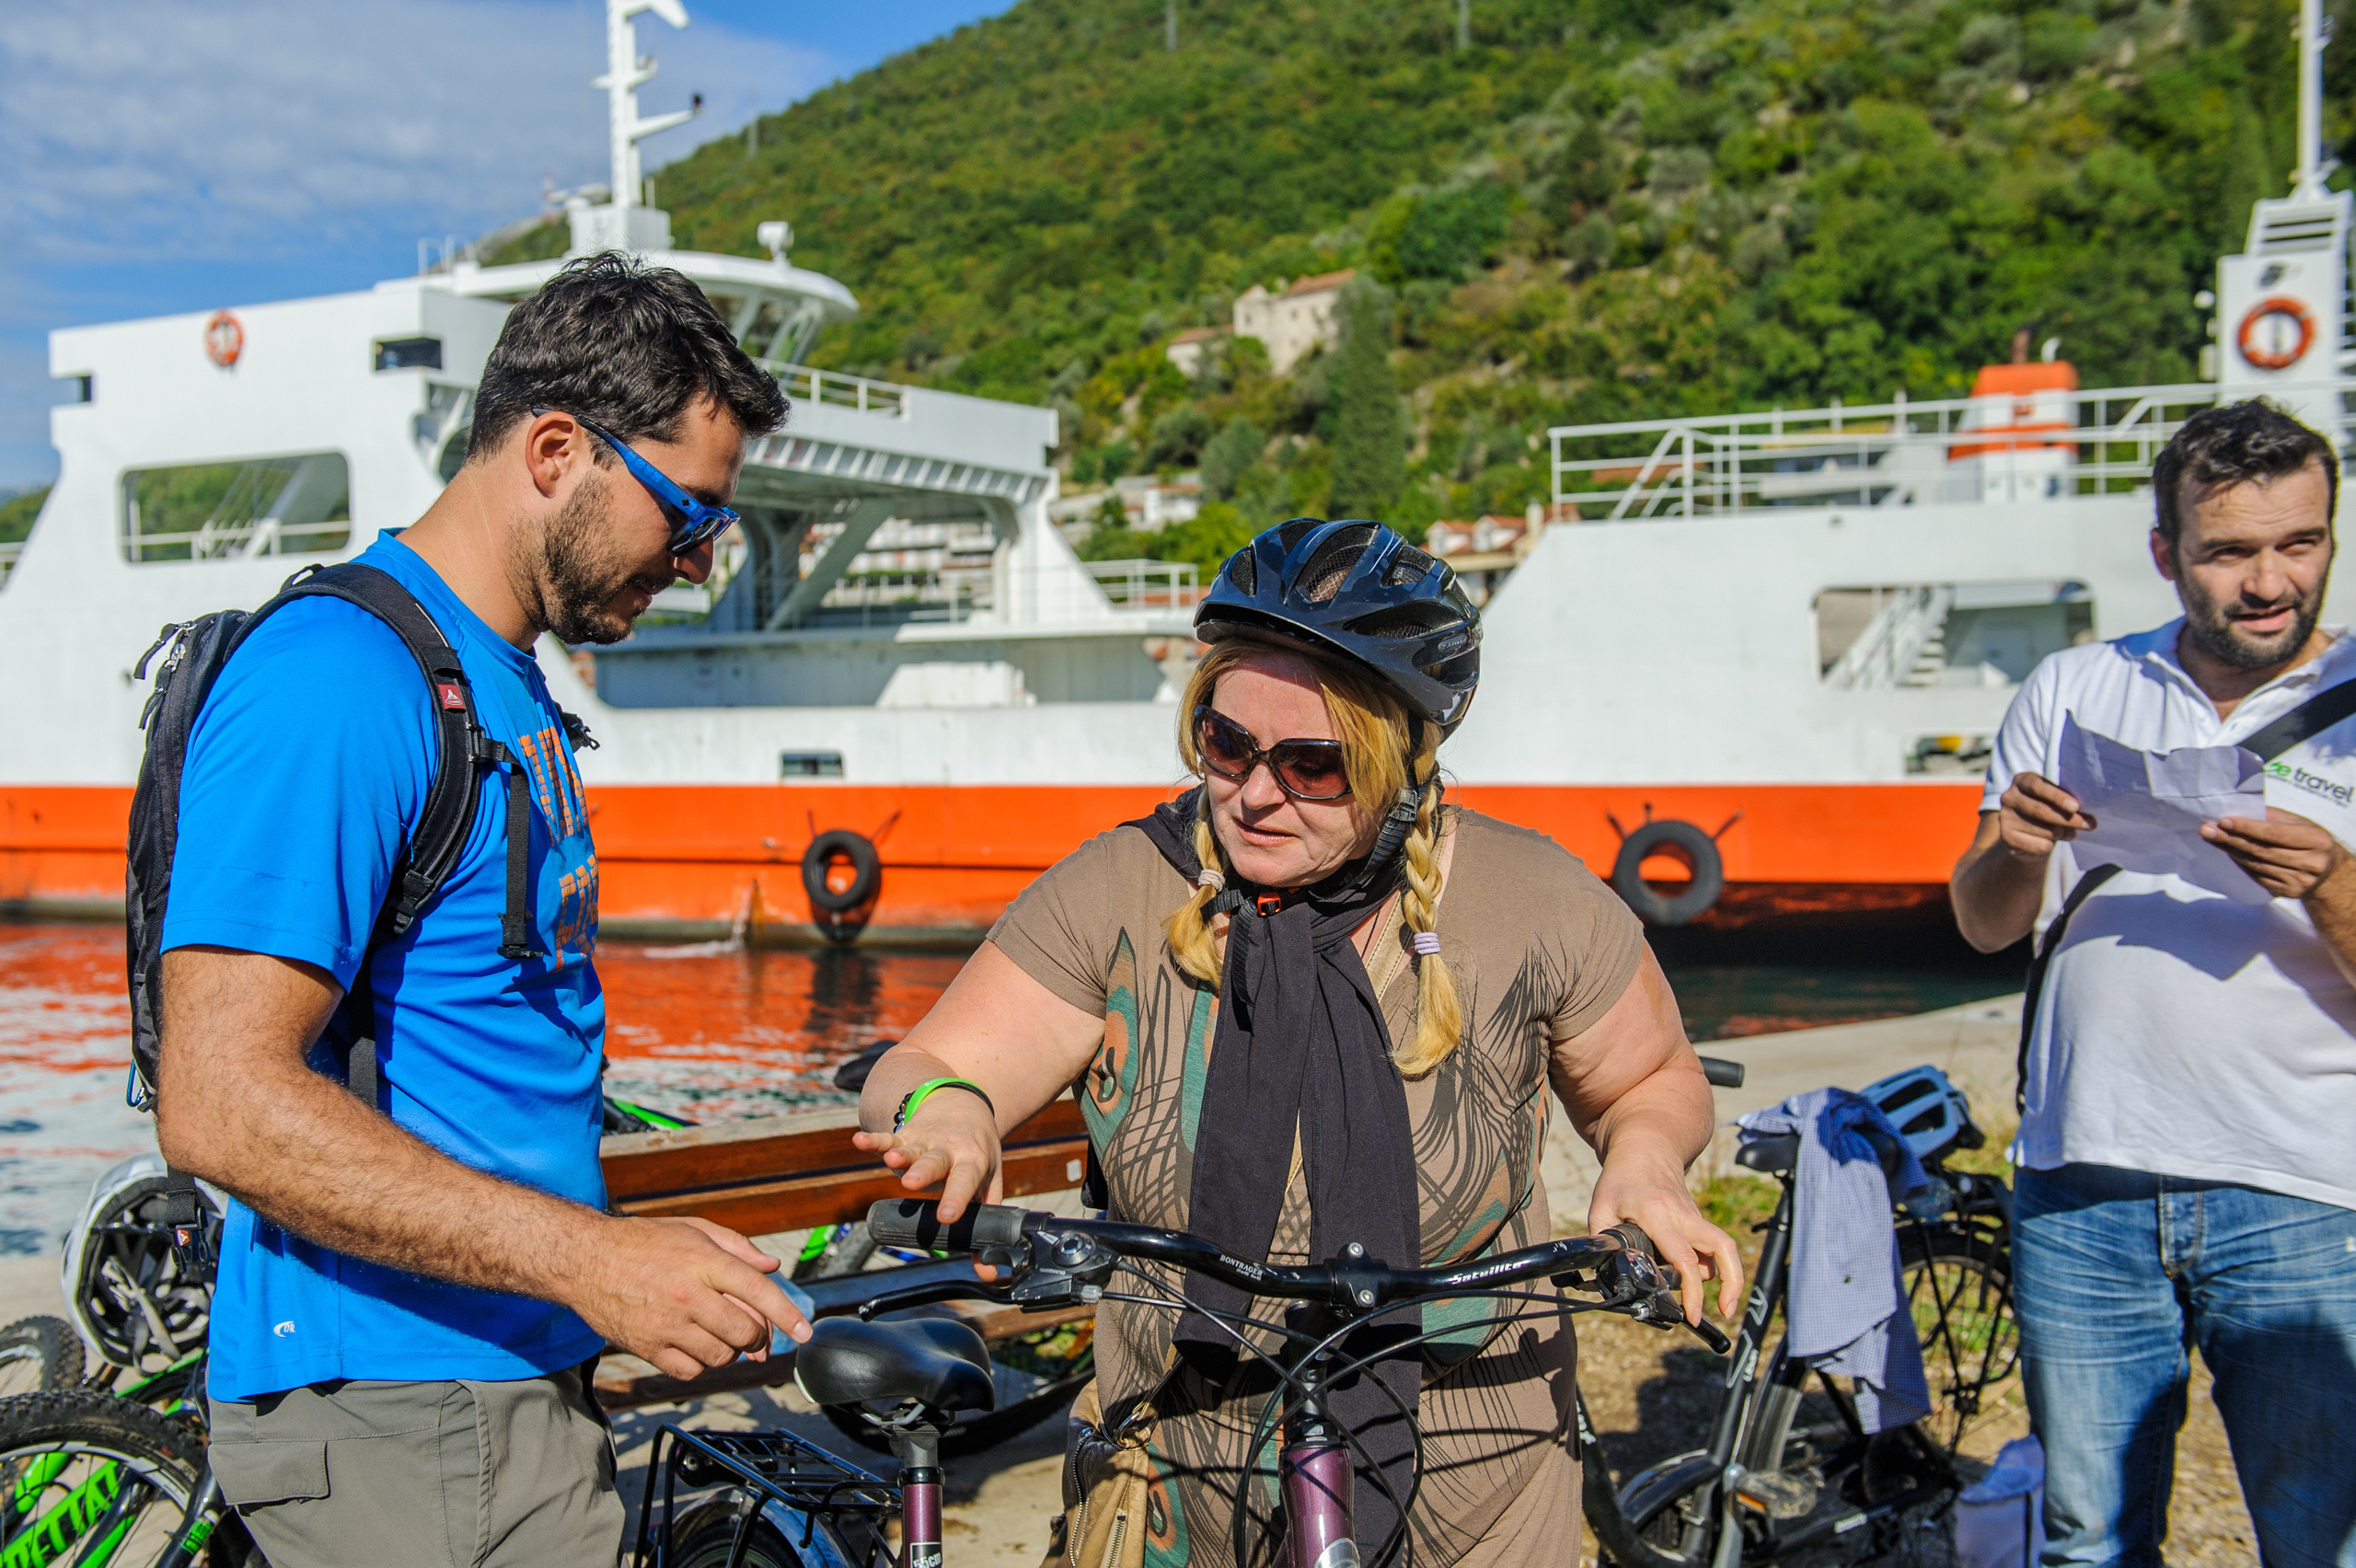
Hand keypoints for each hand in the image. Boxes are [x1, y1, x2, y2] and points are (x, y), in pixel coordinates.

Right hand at [563, 1216, 809, 1381]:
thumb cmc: (642, 1241)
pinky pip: (690, 1371)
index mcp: (703, 1261)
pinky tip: (692, 1344)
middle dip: (756, 1336)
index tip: (805, 1333)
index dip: (787, 1314)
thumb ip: (737, 1247)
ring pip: (721, 1356)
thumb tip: (771, 1269)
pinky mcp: (646, 1347)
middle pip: (744, 1332)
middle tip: (751, 1331)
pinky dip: (699, 1364)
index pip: (758, 1291)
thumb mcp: (692, 1228)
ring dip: (728, 1350)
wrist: (584, 1259)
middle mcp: (687, 1295)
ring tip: (715, 1332)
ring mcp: (666, 1324)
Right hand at [851, 1089, 1003, 1222]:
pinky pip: (888, 1138)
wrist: (966, 1107)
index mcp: (972, 1163)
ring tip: (891, 1160)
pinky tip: (858, 1140)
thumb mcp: (988, 1186)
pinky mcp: (906, 1136)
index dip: (956, 1198)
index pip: (965, 1182)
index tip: (947, 1216)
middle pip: (935, 1163)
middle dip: (923, 1172)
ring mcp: (925, 1142)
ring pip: (912, 1150)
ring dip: (901, 1155)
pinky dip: (874, 1140)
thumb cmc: (978, 1155)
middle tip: (911, 1184)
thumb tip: (987, 1273)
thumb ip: (986, 1227)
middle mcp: (948, 1151)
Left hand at [1589, 1150, 1743, 1324]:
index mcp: (1657, 1213)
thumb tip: (1607, 1275)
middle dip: (1732, 1283)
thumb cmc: (1620, 1179)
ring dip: (1728, 1276)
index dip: (1691, 1288)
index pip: (1683, 1255)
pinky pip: (1712, 1246)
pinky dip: (1711, 1266)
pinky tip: (1697, 1281)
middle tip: (1725, 1311)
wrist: (1645, 1148)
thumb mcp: (1600, 1207)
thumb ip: (1602, 1241)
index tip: (1692, 1313)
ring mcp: (1694, 1217)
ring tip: (1719, 1304)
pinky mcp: (1698, 1220)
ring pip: (1724, 1247)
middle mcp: (1683, 1215)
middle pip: (1723, 1247)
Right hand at [1996, 772, 2094, 860]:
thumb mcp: (2055, 798)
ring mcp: (2005, 818)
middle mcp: (2009, 797)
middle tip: (2089, 824)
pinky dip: (2050, 845)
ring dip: (2063, 833)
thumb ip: (2064, 799)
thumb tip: (2081, 811)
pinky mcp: (2007, 838)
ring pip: (2043, 830)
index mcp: (2021, 781)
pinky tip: (2052, 842)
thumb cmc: (2048, 808)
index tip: (2076, 807)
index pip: (2038, 786)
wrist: (2028, 832)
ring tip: (2070, 833)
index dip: (2057, 797)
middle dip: (2068, 819)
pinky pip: (2037, 845)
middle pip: (2041, 810)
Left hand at [2203, 807, 2353, 900]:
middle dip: (2231, 839)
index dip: (2247, 828)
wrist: (2327, 872)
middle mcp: (2310, 863)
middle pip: (2261, 851)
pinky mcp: (2288, 892)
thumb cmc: (2308, 840)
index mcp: (2317, 841)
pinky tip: (2229, 852)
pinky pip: (2256, 876)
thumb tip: (2238, 809)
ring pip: (2255, 864)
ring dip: (2231, 850)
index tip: (2224, 821)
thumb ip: (2272, 816)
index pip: (2274, 834)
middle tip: (2207, 830)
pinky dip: (2240, 863)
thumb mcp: (2300, 823)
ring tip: (2213, 838)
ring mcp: (2299, 881)